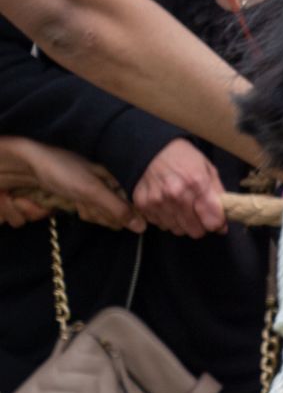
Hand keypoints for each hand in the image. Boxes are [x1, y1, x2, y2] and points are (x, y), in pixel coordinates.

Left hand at [0, 137, 139, 231]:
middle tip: (86, 204)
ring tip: (78, 203)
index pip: (133, 202)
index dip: (125, 213)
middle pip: (117, 211)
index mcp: (118, 176)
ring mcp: (95, 190)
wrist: (29, 165)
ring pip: (103, 213)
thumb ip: (118, 208)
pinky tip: (75, 204)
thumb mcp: (92, 191)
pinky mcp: (82, 195)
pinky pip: (91, 211)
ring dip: (90, 213)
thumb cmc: (63, 172)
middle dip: (102, 213)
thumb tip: (142, 227)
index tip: (110, 215)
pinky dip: (83, 211)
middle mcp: (110, 183)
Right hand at [131, 140, 225, 237]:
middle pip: (195, 231)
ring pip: (177, 230)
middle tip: (198, 214)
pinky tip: (167, 205)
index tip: (216, 219)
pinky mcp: (143, 205)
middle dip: (200, 225)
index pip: (212, 222)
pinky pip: (160, 224)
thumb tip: (223, 223)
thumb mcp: (208, 169)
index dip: (217, 223)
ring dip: (182, 223)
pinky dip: (166, 219)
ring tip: (181, 207)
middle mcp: (177, 196)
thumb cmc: (184, 158)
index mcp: (197, 184)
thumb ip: (218, 195)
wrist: (151, 148)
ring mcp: (158, 202)